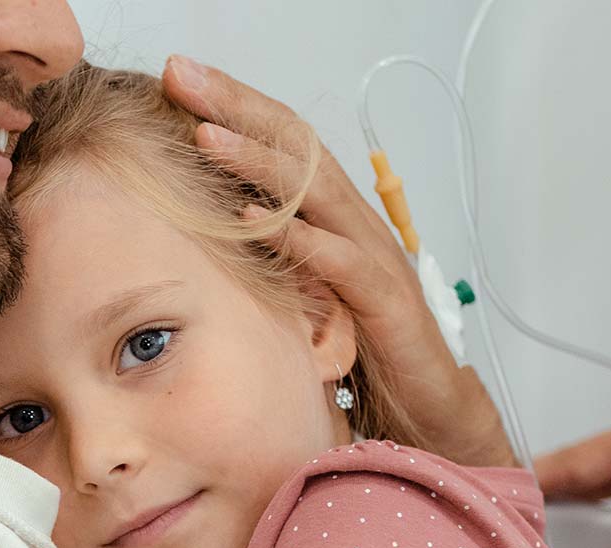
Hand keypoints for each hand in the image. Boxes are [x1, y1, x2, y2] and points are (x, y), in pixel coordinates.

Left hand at [163, 55, 512, 467]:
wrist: (432, 409)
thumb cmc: (367, 353)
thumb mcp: (304, 295)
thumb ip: (271, 258)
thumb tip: (212, 229)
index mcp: (334, 218)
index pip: (283, 144)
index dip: (235, 107)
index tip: (178, 77)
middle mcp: (355, 225)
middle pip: (296, 149)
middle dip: (238, 109)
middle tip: (182, 77)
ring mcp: (374, 258)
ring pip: (315, 195)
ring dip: (258, 162)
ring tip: (206, 136)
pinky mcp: (385, 301)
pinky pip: (340, 262)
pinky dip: (299, 239)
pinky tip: (255, 221)